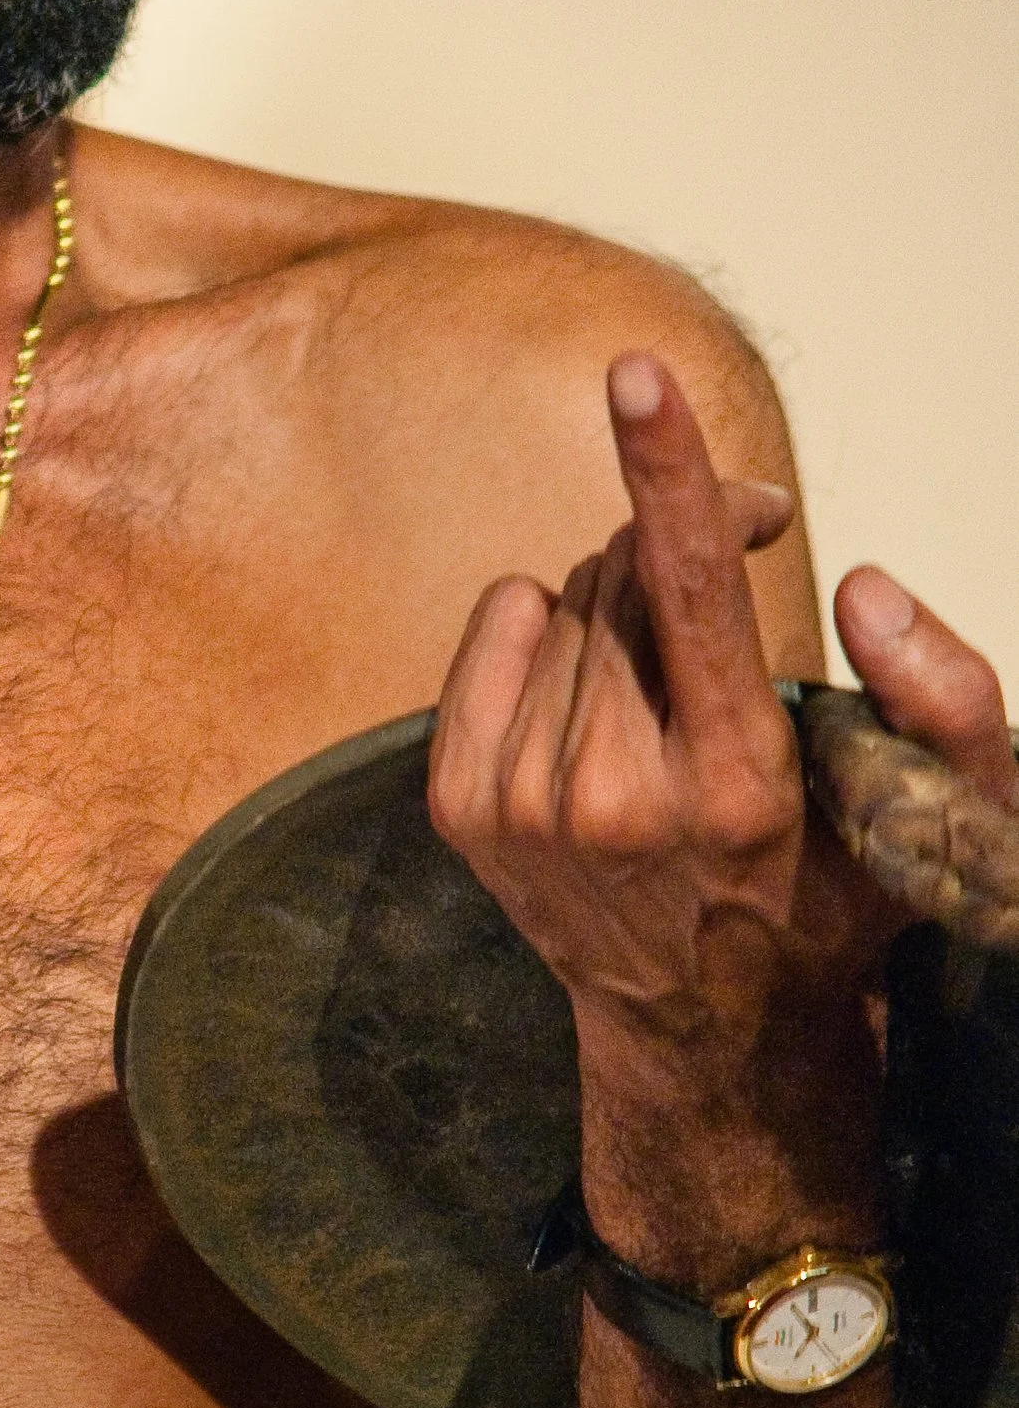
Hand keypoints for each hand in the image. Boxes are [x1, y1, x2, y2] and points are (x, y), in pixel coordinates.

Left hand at [427, 352, 1012, 1255]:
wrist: (707, 1031)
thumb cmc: (834, 896)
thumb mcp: (940, 817)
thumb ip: (946, 698)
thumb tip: (861, 583)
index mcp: (735, 783)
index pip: (691, 593)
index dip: (671, 473)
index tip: (636, 377)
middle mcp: (614, 797)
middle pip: (625, 575)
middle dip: (678, 551)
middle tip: (731, 593)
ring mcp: (525, 807)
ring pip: (566, 603)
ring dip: (620, 611)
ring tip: (667, 699)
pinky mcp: (462, 809)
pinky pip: (498, 627)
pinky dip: (543, 633)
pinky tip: (592, 704)